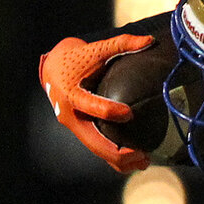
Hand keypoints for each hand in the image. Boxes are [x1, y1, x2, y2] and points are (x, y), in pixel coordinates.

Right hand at [38, 33, 155, 173]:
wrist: (53, 70)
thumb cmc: (77, 58)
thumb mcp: (96, 49)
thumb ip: (122, 44)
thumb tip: (150, 41)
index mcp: (71, 94)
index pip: (91, 106)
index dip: (109, 111)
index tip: (129, 113)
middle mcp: (70, 115)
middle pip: (94, 141)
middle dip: (118, 151)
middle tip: (142, 153)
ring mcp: (75, 127)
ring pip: (96, 150)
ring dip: (119, 160)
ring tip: (144, 162)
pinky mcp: (81, 131)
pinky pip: (97, 149)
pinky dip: (114, 158)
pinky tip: (135, 162)